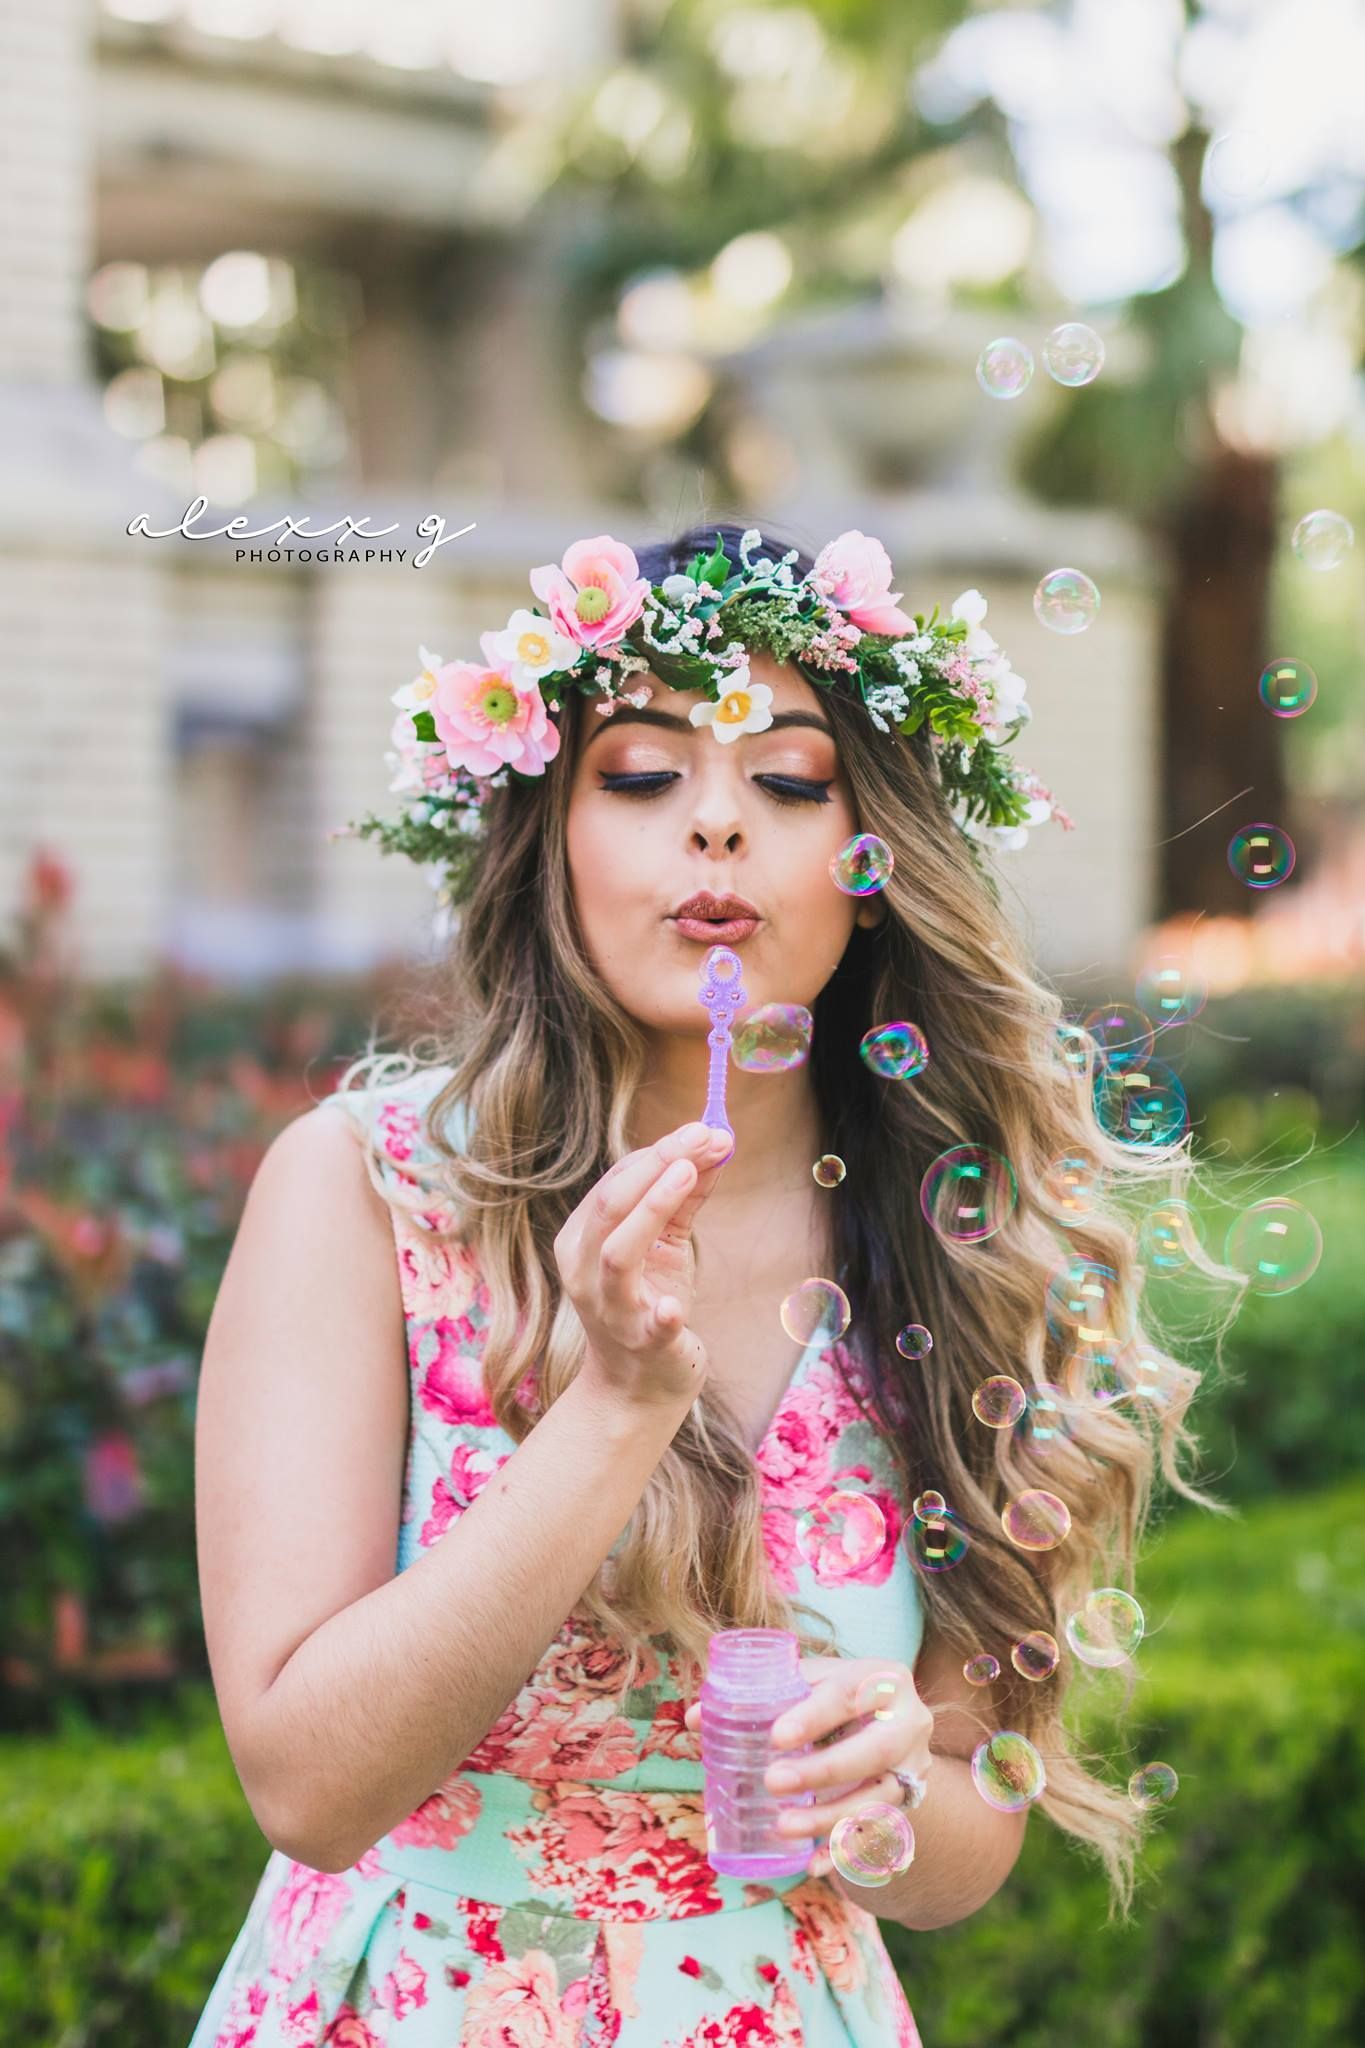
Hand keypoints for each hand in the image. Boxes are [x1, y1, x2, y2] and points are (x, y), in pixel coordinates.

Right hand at [554, 1120, 731, 1412]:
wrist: (638, 1386)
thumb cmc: (649, 1301)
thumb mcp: (665, 1244)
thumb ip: (686, 1197)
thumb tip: (716, 1141)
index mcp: (582, 1240)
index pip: (615, 1182)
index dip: (660, 1150)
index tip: (704, 1129)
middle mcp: (585, 1271)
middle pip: (611, 1206)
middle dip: (656, 1165)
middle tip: (701, 1136)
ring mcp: (611, 1309)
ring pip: (618, 1253)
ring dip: (652, 1208)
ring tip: (687, 1174)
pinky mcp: (642, 1345)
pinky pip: (648, 1327)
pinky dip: (659, 1316)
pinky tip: (672, 1307)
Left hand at [684, 1654, 934, 1876]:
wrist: (892, 1724)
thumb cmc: (836, 1698)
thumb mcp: (809, 1685)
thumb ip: (760, 1695)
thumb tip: (695, 1718)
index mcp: (882, 1680)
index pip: (847, 1694)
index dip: (812, 1715)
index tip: (775, 1736)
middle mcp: (908, 1722)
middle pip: (874, 1750)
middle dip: (824, 1770)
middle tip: (773, 1782)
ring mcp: (912, 1768)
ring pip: (877, 1799)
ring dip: (829, 1818)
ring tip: (783, 1827)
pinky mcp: (906, 1805)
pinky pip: (878, 1836)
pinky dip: (843, 1852)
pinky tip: (812, 1865)